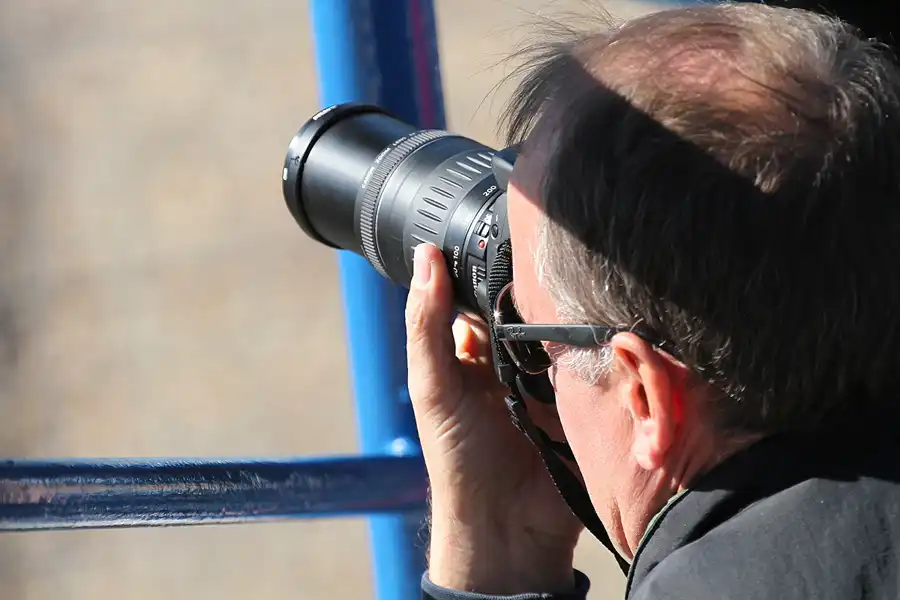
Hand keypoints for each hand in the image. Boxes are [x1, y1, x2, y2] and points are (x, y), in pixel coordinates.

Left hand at [405, 244, 583, 594]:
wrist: (508, 526)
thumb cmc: (459, 459)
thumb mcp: (434, 387)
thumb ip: (427, 326)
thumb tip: (425, 257)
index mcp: (475, 349)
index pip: (486, 293)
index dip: (494, 264)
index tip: (512, 230)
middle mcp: (515, 357)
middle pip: (532, 306)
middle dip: (543, 287)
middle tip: (560, 253)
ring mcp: (554, 375)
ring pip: (568, 326)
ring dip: (575, 313)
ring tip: (588, 285)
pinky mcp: (586, 395)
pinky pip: (598, 360)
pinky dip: (601, 345)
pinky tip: (610, 323)